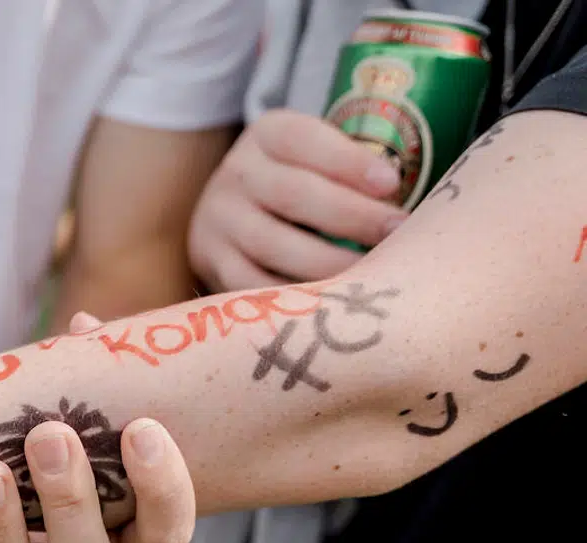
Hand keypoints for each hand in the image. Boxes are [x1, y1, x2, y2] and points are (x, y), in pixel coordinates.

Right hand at [189, 110, 406, 291]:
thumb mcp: (317, 157)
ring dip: (329, 264)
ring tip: (372, 275)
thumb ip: (355, 167)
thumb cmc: (302, 182)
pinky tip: (329, 302)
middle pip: (293, 194)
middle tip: (399, 234)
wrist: (229, 211)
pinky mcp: (211, 261)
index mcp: (268, 134)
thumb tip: (436, 197)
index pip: (305, 140)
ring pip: (273, 245)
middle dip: (352, 216)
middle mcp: (236, 173)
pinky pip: (252, 285)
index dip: (348, 161)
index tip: (393, 184)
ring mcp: (218, 220)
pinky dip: (293, 295)